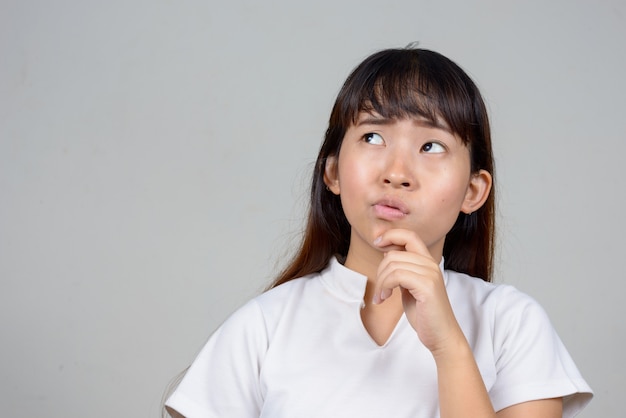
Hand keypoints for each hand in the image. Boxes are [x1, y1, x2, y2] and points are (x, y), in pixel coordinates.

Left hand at [372, 228, 463, 354]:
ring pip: (392, 264)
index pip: (409, 235)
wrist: (441, 335)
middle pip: (394, 253)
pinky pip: (396, 276)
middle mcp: (430, 264)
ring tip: (381, 297)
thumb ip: (402, 270)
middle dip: (380, 271)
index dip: (391, 235)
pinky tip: (383, 299)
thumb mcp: (409, 287)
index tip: (377, 243)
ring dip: (381, 282)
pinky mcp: (427, 286)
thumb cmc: (424, 313)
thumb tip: (387, 254)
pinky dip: (384, 287)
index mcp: (427, 262)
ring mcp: (430, 274)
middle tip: (380, 290)